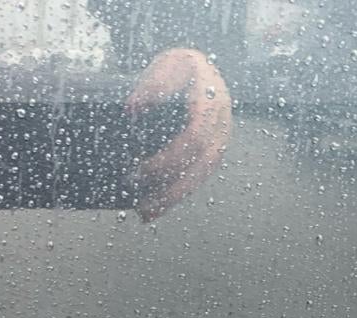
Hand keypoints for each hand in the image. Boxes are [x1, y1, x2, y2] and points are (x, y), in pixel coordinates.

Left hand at [127, 49, 230, 221]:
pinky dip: (178, 192)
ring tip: (145, 213)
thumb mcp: (168, 65)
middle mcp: (221, 123)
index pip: (193, 138)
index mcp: (211, 101)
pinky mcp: (213, 151)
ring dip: (173, 197)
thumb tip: (134, 107)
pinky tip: (158, 204)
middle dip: (169, 188)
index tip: (140, 170)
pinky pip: (199, 176)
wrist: (199, 69)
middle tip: (140, 202)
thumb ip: (154, 83)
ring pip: (201, 175)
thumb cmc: (180, 68)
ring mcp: (220, 139)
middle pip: (200, 165)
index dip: (167, 159)